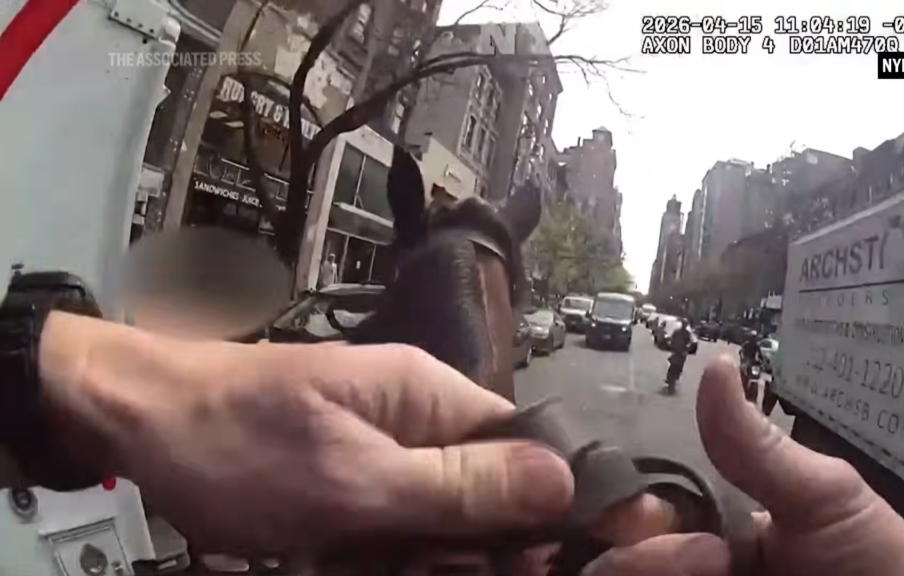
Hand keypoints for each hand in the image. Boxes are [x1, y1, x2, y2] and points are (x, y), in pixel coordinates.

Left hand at [38, 313, 573, 555]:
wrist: (134, 423)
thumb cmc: (237, 445)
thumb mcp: (352, 480)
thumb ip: (458, 485)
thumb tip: (563, 481)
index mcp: (431, 396)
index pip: (527, 447)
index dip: (543, 509)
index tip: (539, 562)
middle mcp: (417, 416)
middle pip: (486, 491)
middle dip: (464, 546)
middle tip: (412, 563)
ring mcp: (381, 447)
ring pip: (438, 519)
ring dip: (412, 555)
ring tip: (350, 555)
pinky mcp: (349, 475)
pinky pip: (392, 525)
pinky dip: (374, 555)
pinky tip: (337, 558)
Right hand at [584, 355, 903, 575]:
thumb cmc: (870, 553)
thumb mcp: (818, 494)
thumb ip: (756, 446)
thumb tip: (714, 364)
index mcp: (695, 527)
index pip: (627, 514)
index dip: (620, 510)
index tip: (644, 513)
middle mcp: (676, 565)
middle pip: (608, 560)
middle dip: (641, 556)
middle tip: (709, 558)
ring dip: (653, 572)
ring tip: (719, 572)